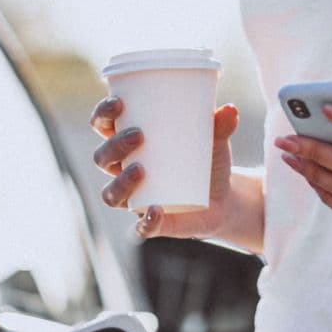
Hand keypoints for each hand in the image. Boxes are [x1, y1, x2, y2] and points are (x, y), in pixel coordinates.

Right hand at [90, 97, 240, 240]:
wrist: (223, 198)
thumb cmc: (207, 161)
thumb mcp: (215, 141)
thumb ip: (221, 124)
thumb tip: (230, 109)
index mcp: (129, 145)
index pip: (102, 127)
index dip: (102, 115)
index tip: (118, 103)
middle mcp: (123, 171)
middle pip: (102, 158)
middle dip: (114, 145)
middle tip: (139, 135)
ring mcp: (135, 199)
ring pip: (111, 194)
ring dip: (120, 181)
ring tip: (140, 170)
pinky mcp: (152, 223)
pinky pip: (141, 227)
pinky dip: (146, 221)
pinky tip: (156, 209)